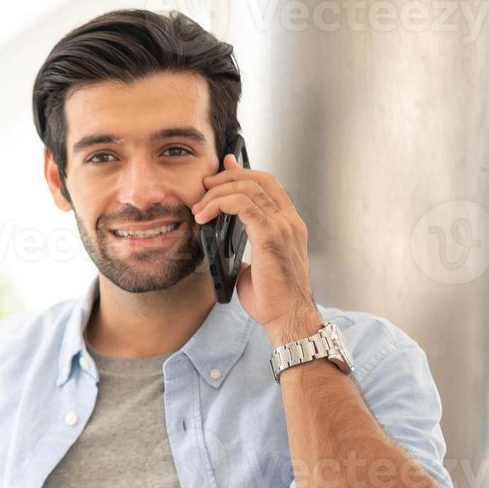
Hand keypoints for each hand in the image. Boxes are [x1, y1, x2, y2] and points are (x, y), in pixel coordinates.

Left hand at [192, 153, 320, 343]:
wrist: (288, 320)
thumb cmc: (273, 299)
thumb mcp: (255, 266)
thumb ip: (247, 250)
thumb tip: (228, 245)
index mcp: (289, 225)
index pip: (269, 185)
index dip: (245, 172)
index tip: (223, 167)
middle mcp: (290, 221)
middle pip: (260, 179)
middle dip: (228, 176)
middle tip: (204, 187)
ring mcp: (283, 227)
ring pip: (248, 189)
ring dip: (217, 193)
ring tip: (198, 208)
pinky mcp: (271, 237)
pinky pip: (243, 205)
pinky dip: (219, 204)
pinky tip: (204, 216)